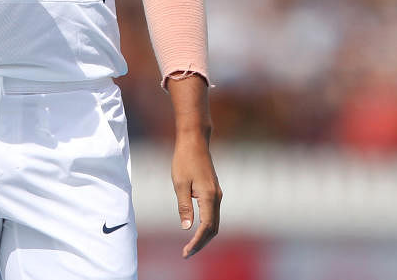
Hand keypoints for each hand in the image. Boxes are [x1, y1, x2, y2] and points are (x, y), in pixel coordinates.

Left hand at [172, 132, 221, 258]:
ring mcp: (217, 194)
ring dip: (204, 236)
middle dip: (201, 243)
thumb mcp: (179, 183)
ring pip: (214, 222)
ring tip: (190, 246)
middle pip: (213, 228)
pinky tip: (196, 230)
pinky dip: (206, 226)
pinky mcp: (214, 191)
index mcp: (209, 197)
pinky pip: (213, 214)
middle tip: (187, 254)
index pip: (206, 227)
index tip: (186, 252)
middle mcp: (217, 197)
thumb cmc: (184, 160)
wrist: (195, 141)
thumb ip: (184, 206)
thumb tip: (186, 228)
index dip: (196, 242)